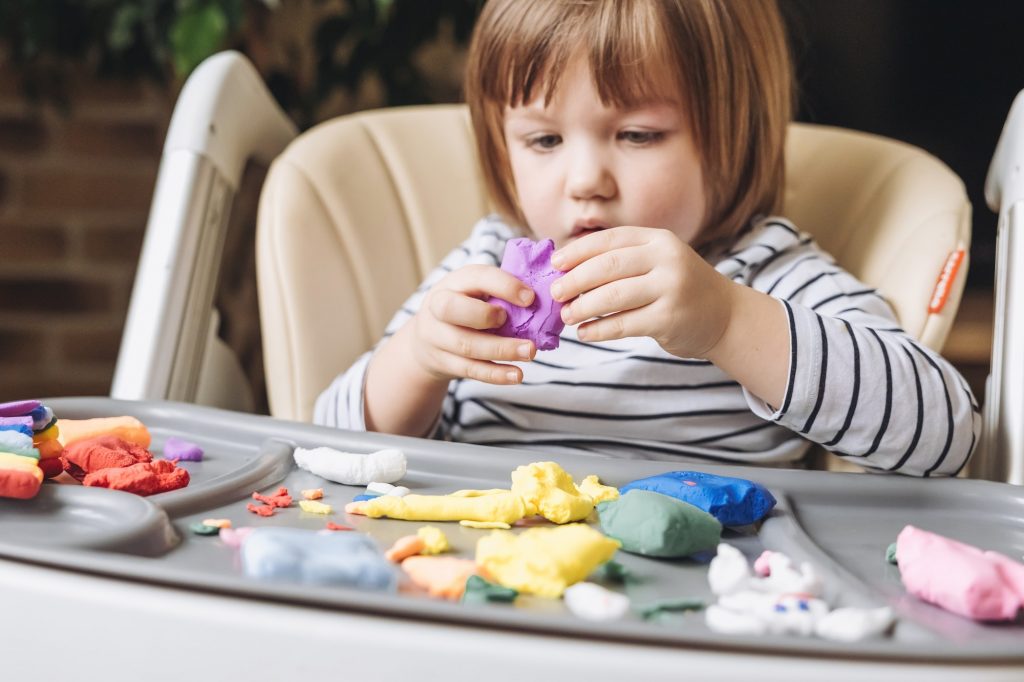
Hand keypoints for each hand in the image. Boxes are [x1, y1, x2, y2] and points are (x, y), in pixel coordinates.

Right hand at [407, 264, 536, 384]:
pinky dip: (495, 374)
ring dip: (501, 350)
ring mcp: (436, 337)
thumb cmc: (466, 308)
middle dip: (485, 315)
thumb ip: (501, 292)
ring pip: (465, 344)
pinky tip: (516, 375)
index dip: (503, 286)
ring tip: (530, 352)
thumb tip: (547, 295)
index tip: (530, 298)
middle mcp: (438, 306)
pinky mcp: (442, 362)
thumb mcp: (475, 293)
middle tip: (509, 318)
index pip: (475, 277)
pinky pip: (469, 369)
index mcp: (454, 282)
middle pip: (453, 309)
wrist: (427, 340)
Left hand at [549, 226, 734, 358]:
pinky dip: (599, 329)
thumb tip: (566, 270)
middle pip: (608, 266)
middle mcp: (666, 259)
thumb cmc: (677, 287)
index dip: (578, 251)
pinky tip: (584, 333)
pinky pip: (624, 324)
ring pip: (613, 296)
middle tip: (555, 293)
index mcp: (658, 240)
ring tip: (566, 315)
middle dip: (575, 280)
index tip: (555, 265)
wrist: (723, 315)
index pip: (609, 239)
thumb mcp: (657, 262)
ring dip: (583, 307)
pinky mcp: (669, 319)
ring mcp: (670, 288)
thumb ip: (622, 261)